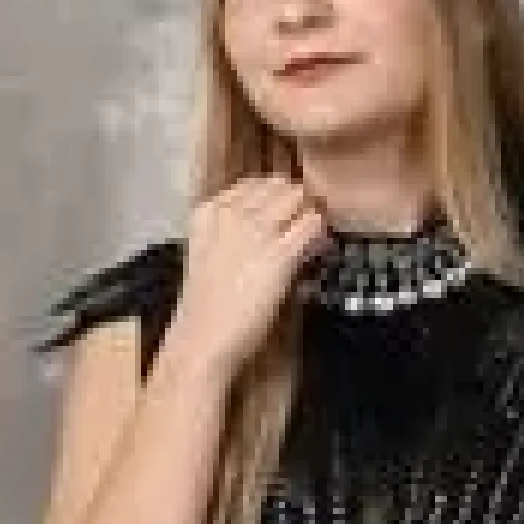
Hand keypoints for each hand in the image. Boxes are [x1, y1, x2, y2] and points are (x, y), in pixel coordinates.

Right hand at [173, 174, 330, 375]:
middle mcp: (231, 213)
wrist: (202, 339)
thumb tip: (275, 222)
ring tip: (313, 236)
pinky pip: (312, 224)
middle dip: (296, 201)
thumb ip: (235, 233)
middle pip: (279, 185)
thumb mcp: (211, 255)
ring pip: (298, 197)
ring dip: (310, 212)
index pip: (253, 183)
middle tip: (303, 224)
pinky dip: (320, 233)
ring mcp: (254, 231)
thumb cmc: (207, 306)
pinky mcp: (278, 254)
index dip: (275, 197)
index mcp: (209, 211)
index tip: (283, 216)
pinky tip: (319, 247)